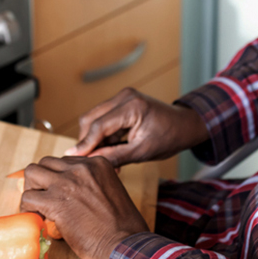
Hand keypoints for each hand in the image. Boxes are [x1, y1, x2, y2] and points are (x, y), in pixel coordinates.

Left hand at [19, 155, 149, 258]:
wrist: (125, 243)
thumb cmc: (122, 225)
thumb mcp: (111, 191)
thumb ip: (93, 184)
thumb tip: (73, 192)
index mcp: (97, 164)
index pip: (65, 161)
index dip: (58, 178)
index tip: (59, 193)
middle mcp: (81, 168)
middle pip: (45, 163)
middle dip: (41, 180)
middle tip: (44, 198)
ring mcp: (67, 183)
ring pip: (31, 173)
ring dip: (32, 190)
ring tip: (38, 207)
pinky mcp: (55, 201)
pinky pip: (28, 197)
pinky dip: (28, 209)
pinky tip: (39, 219)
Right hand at [64, 87, 209, 167]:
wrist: (184, 126)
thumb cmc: (169, 138)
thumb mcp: (142, 152)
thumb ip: (114, 156)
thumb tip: (88, 161)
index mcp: (132, 106)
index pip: (99, 126)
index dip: (85, 144)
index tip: (73, 159)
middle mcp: (124, 96)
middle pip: (91, 119)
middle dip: (88, 141)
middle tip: (92, 163)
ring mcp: (122, 97)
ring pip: (95, 120)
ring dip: (96, 140)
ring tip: (108, 159)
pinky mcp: (122, 103)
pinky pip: (104, 119)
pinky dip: (104, 136)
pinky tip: (112, 151)